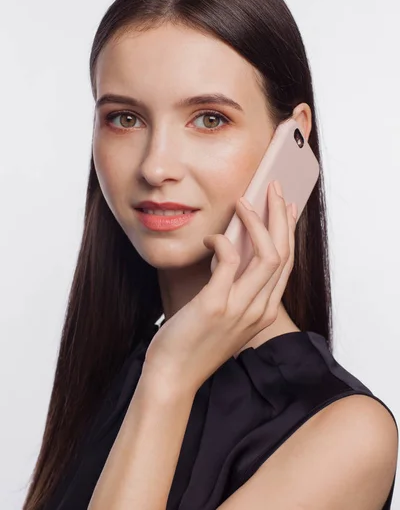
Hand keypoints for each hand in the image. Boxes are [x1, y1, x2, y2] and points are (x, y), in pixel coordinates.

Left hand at [144, 181, 296, 395]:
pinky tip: (211, 235)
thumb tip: (233, 247)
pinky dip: (223, 240)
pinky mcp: (216, 305)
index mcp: (265, 310)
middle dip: (280, 216)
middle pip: (283, 253)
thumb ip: (235, 285)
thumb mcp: (226, 313)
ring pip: (267, 254)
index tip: (287, 206)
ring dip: (257, 221)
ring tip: (244, 201)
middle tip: (273, 189)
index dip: (288, 230)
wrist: (173, 375)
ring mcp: (240, 308)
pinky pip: (230, 260)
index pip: (287, 262)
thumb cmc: (195, 341)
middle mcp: (260, 309)